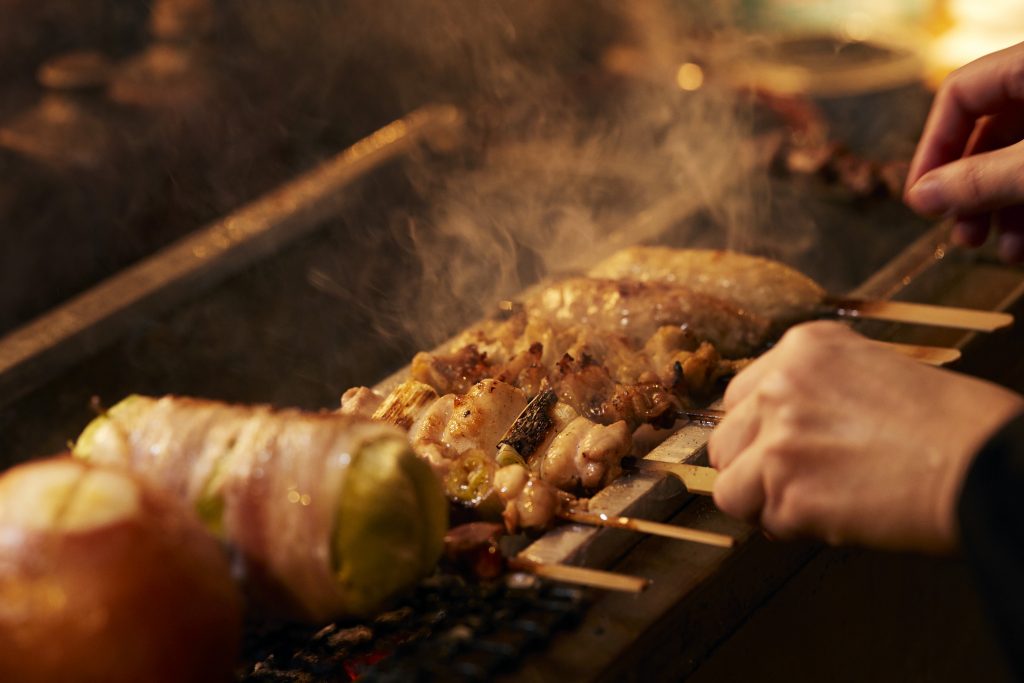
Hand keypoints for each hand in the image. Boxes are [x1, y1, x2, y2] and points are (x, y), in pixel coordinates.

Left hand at [708, 321, 1023, 552]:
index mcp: (804, 347)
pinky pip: (756, 516)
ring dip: (762, 500)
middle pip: (725, 437)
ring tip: (814, 502)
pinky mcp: (783, 485)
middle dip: (753, 466)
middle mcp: (780, 382)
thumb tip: (776, 435)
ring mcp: (777, 434)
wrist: (983, 464)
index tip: (789, 450)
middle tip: (798, 483)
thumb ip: (815, 393)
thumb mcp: (872, 373)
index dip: (762, 432)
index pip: (743, 395)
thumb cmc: (949, 427)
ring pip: (728, 482)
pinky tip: (827, 517)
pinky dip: (783, 526)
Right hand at [904, 41, 1023, 262]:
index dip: (934, 146)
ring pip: (1021, 158)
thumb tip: (919, 199)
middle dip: (971, 190)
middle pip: (990, 132)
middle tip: (961, 233)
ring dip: (1003, 208)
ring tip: (1000, 250)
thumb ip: (982, 180)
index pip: (960, 94)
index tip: (922, 198)